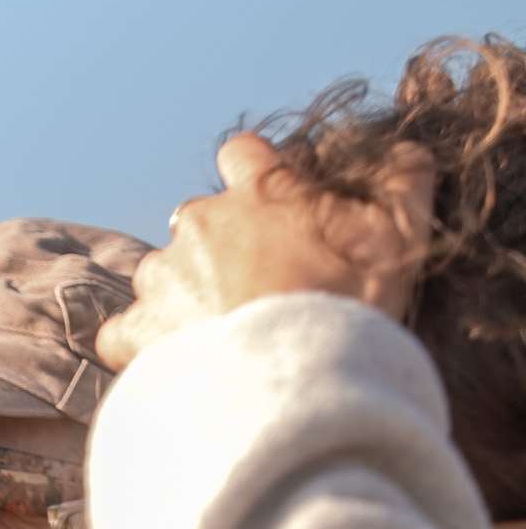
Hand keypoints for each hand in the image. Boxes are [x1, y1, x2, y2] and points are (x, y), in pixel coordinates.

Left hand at [97, 133, 435, 373]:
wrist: (308, 379)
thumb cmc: (357, 303)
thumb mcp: (403, 231)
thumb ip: (404, 177)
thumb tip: (407, 149)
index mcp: (258, 188)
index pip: (241, 154)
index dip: (255, 180)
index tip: (273, 215)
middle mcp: (201, 222)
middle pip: (199, 222)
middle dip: (221, 252)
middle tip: (259, 295)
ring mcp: (165, 276)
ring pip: (163, 277)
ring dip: (186, 300)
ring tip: (226, 340)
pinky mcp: (140, 331)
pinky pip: (122, 334)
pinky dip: (142, 348)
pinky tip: (175, 365)